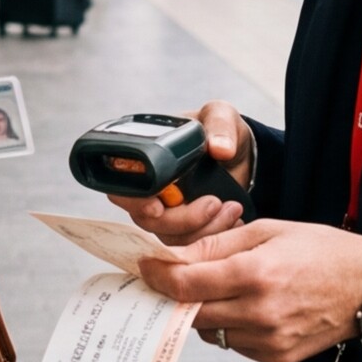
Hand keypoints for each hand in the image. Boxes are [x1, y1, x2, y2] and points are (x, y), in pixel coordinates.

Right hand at [104, 100, 253, 246]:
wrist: (240, 155)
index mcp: (145, 161)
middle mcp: (149, 191)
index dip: (136, 202)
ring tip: (231, 210)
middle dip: (181, 219)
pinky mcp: (184, 230)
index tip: (160, 206)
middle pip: (146, 220)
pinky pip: (188, 245)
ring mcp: (165, 214)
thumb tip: (219, 149)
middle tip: (214, 203)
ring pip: (169, 238)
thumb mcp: (220, 116)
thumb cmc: (220, 132)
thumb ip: (220, 126)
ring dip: (201, 230)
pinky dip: (211, 237)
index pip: (122, 189)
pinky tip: (232, 221)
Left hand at [137, 219, 361, 361]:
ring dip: (206, 312)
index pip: (186, 284)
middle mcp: (260, 312)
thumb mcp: (269, 230)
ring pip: (211, 332)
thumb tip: (175, 258)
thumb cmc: (323, 251)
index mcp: (255, 274)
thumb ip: (217, 245)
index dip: (158, 276)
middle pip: (191, 313)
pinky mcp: (277, 357)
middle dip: (177, 297)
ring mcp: (269, 340)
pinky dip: (232, 327)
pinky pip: (235, 345)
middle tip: (175, 281)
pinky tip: (250, 308)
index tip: (147, 268)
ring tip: (225, 291)